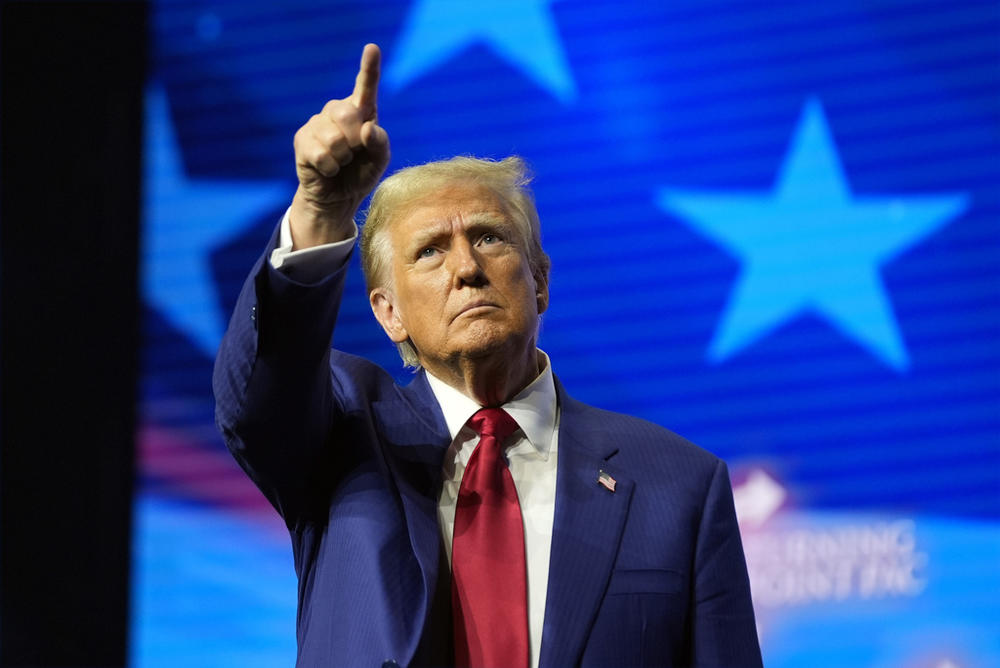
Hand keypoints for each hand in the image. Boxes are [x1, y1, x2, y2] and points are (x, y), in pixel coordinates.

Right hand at [289, 43, 389, 247]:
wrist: (337, 197)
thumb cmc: (360, 174)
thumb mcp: (378, 161)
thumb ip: (380, 143)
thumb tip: (367, 127)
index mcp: (361, 112)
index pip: (366, 87)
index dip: (369, 68)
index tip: (372, 48)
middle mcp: (337, 111)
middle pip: (349, 115)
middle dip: (356, 142)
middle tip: (353, 155)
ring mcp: (317, 124)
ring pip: (335, 138)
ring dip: (343, 158)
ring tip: (340, 162)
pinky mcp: (302, 140)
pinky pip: (321, 154)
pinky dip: (329, 167)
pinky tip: (327, 169)